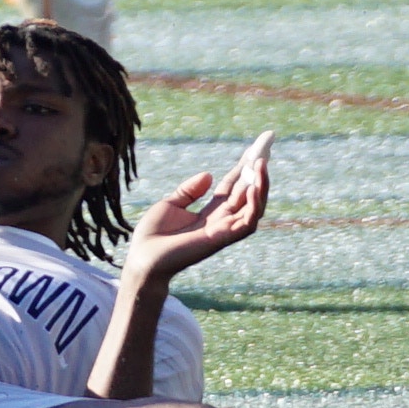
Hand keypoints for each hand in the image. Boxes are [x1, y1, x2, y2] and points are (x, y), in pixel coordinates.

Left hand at [125, 131, 275, 280]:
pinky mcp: (222, 239)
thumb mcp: (171, 203)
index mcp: (210, 212)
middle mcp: (222, 220)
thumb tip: (209, 174)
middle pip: (247, 193)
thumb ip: (190, 190)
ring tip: (262, 164)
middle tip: (265, 149)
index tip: (255, 150)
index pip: (234, 186)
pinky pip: (247, 222)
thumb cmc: (153, 235)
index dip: (244, 168)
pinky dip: (254, 205)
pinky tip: (254, 187)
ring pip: (254, 207)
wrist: (143, 257)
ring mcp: (224, 230)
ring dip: (261, 186)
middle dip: (257, 172)